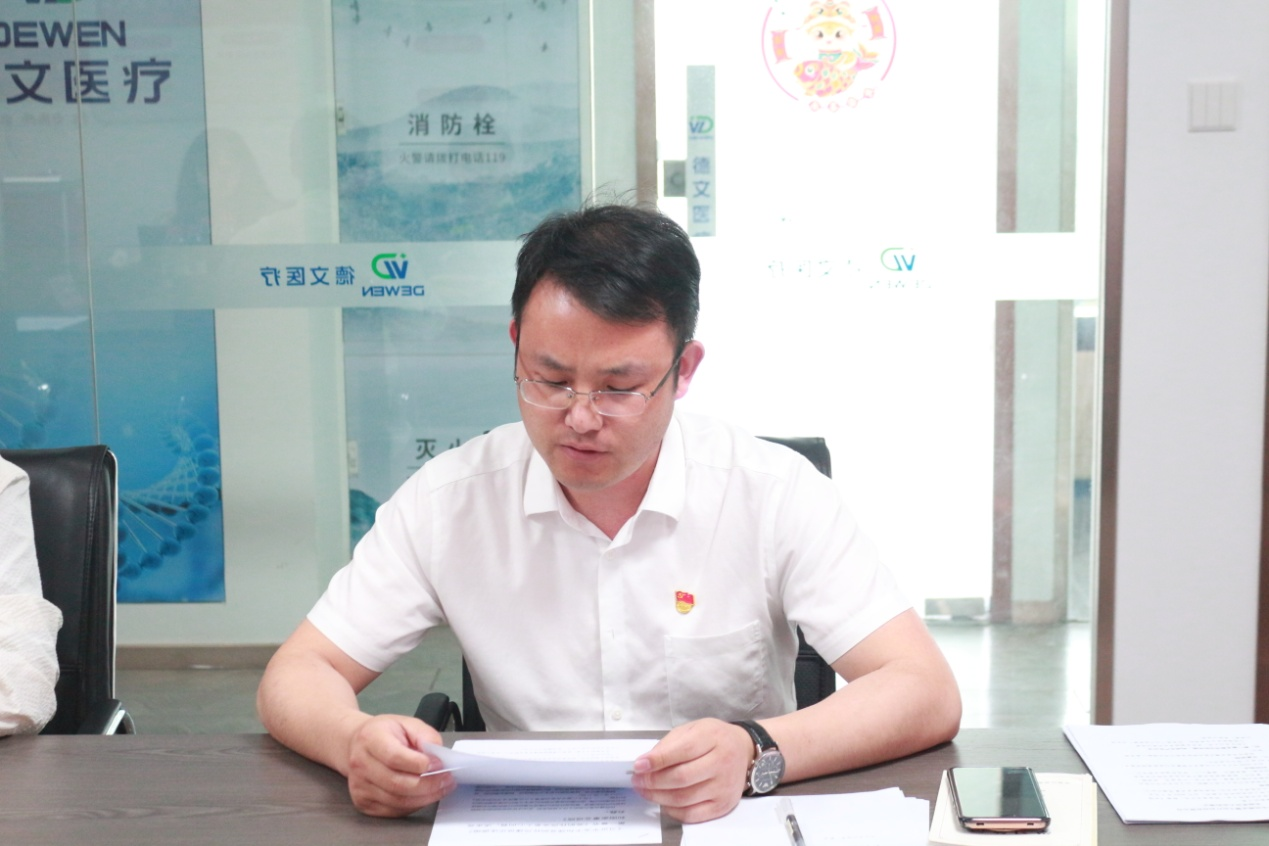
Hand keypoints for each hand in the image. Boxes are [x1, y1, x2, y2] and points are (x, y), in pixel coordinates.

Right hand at [344, 713, 455, 816]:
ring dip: (425, 797)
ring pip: (398, 801)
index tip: (440, 764)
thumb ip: (425, 735)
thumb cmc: (383, 733)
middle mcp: (361, 764)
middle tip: (447, 779)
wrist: (356, 744)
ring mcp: (360, 786)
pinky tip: (425, 795)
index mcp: (370, 739)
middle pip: (398, 783)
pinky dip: (414, 805)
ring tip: (441, 787)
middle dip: (429, 784)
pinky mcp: (364, 803)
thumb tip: (438, 755)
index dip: (421, 764)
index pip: (395, 757)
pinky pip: (394, 810)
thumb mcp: (407, 723)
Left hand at [630, 718, 753, 822]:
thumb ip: (669, 744)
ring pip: (684, 798)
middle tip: (637, 780)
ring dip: (658, 797)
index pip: (682, 752)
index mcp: (712, 738)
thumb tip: (645, 762)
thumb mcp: (693, 729)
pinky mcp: (723, 805)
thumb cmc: (714, 738)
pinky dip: (673, 810)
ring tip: (645, 791)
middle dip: (653, 781)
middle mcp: (721, 763)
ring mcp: (723, 787)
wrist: (744, 751)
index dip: (657, 761)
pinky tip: (663, 802)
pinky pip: (693, 815)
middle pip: (681, 778)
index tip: (638, 765)